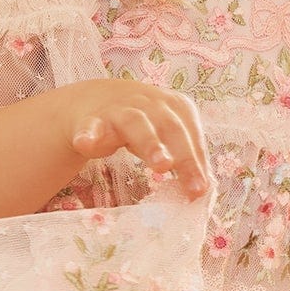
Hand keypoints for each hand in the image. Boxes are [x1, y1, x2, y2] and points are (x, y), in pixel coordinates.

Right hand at [68, 79, 214, 199]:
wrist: (97, 101)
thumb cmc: (144, 124)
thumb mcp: (167, 136)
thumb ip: (186, 158)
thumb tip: (204, 189)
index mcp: (175, 107)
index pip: (191, 134)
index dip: (197, 161)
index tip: (200, 190)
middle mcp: (151, 104)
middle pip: (170, 127)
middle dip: (181, 153)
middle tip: (195, 179)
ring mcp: (121, 110)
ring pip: (136, 123)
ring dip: (150, 143)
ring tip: (161, 164)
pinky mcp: (93, 120)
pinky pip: (91, 127)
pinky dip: (88, 135)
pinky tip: (85, 144)